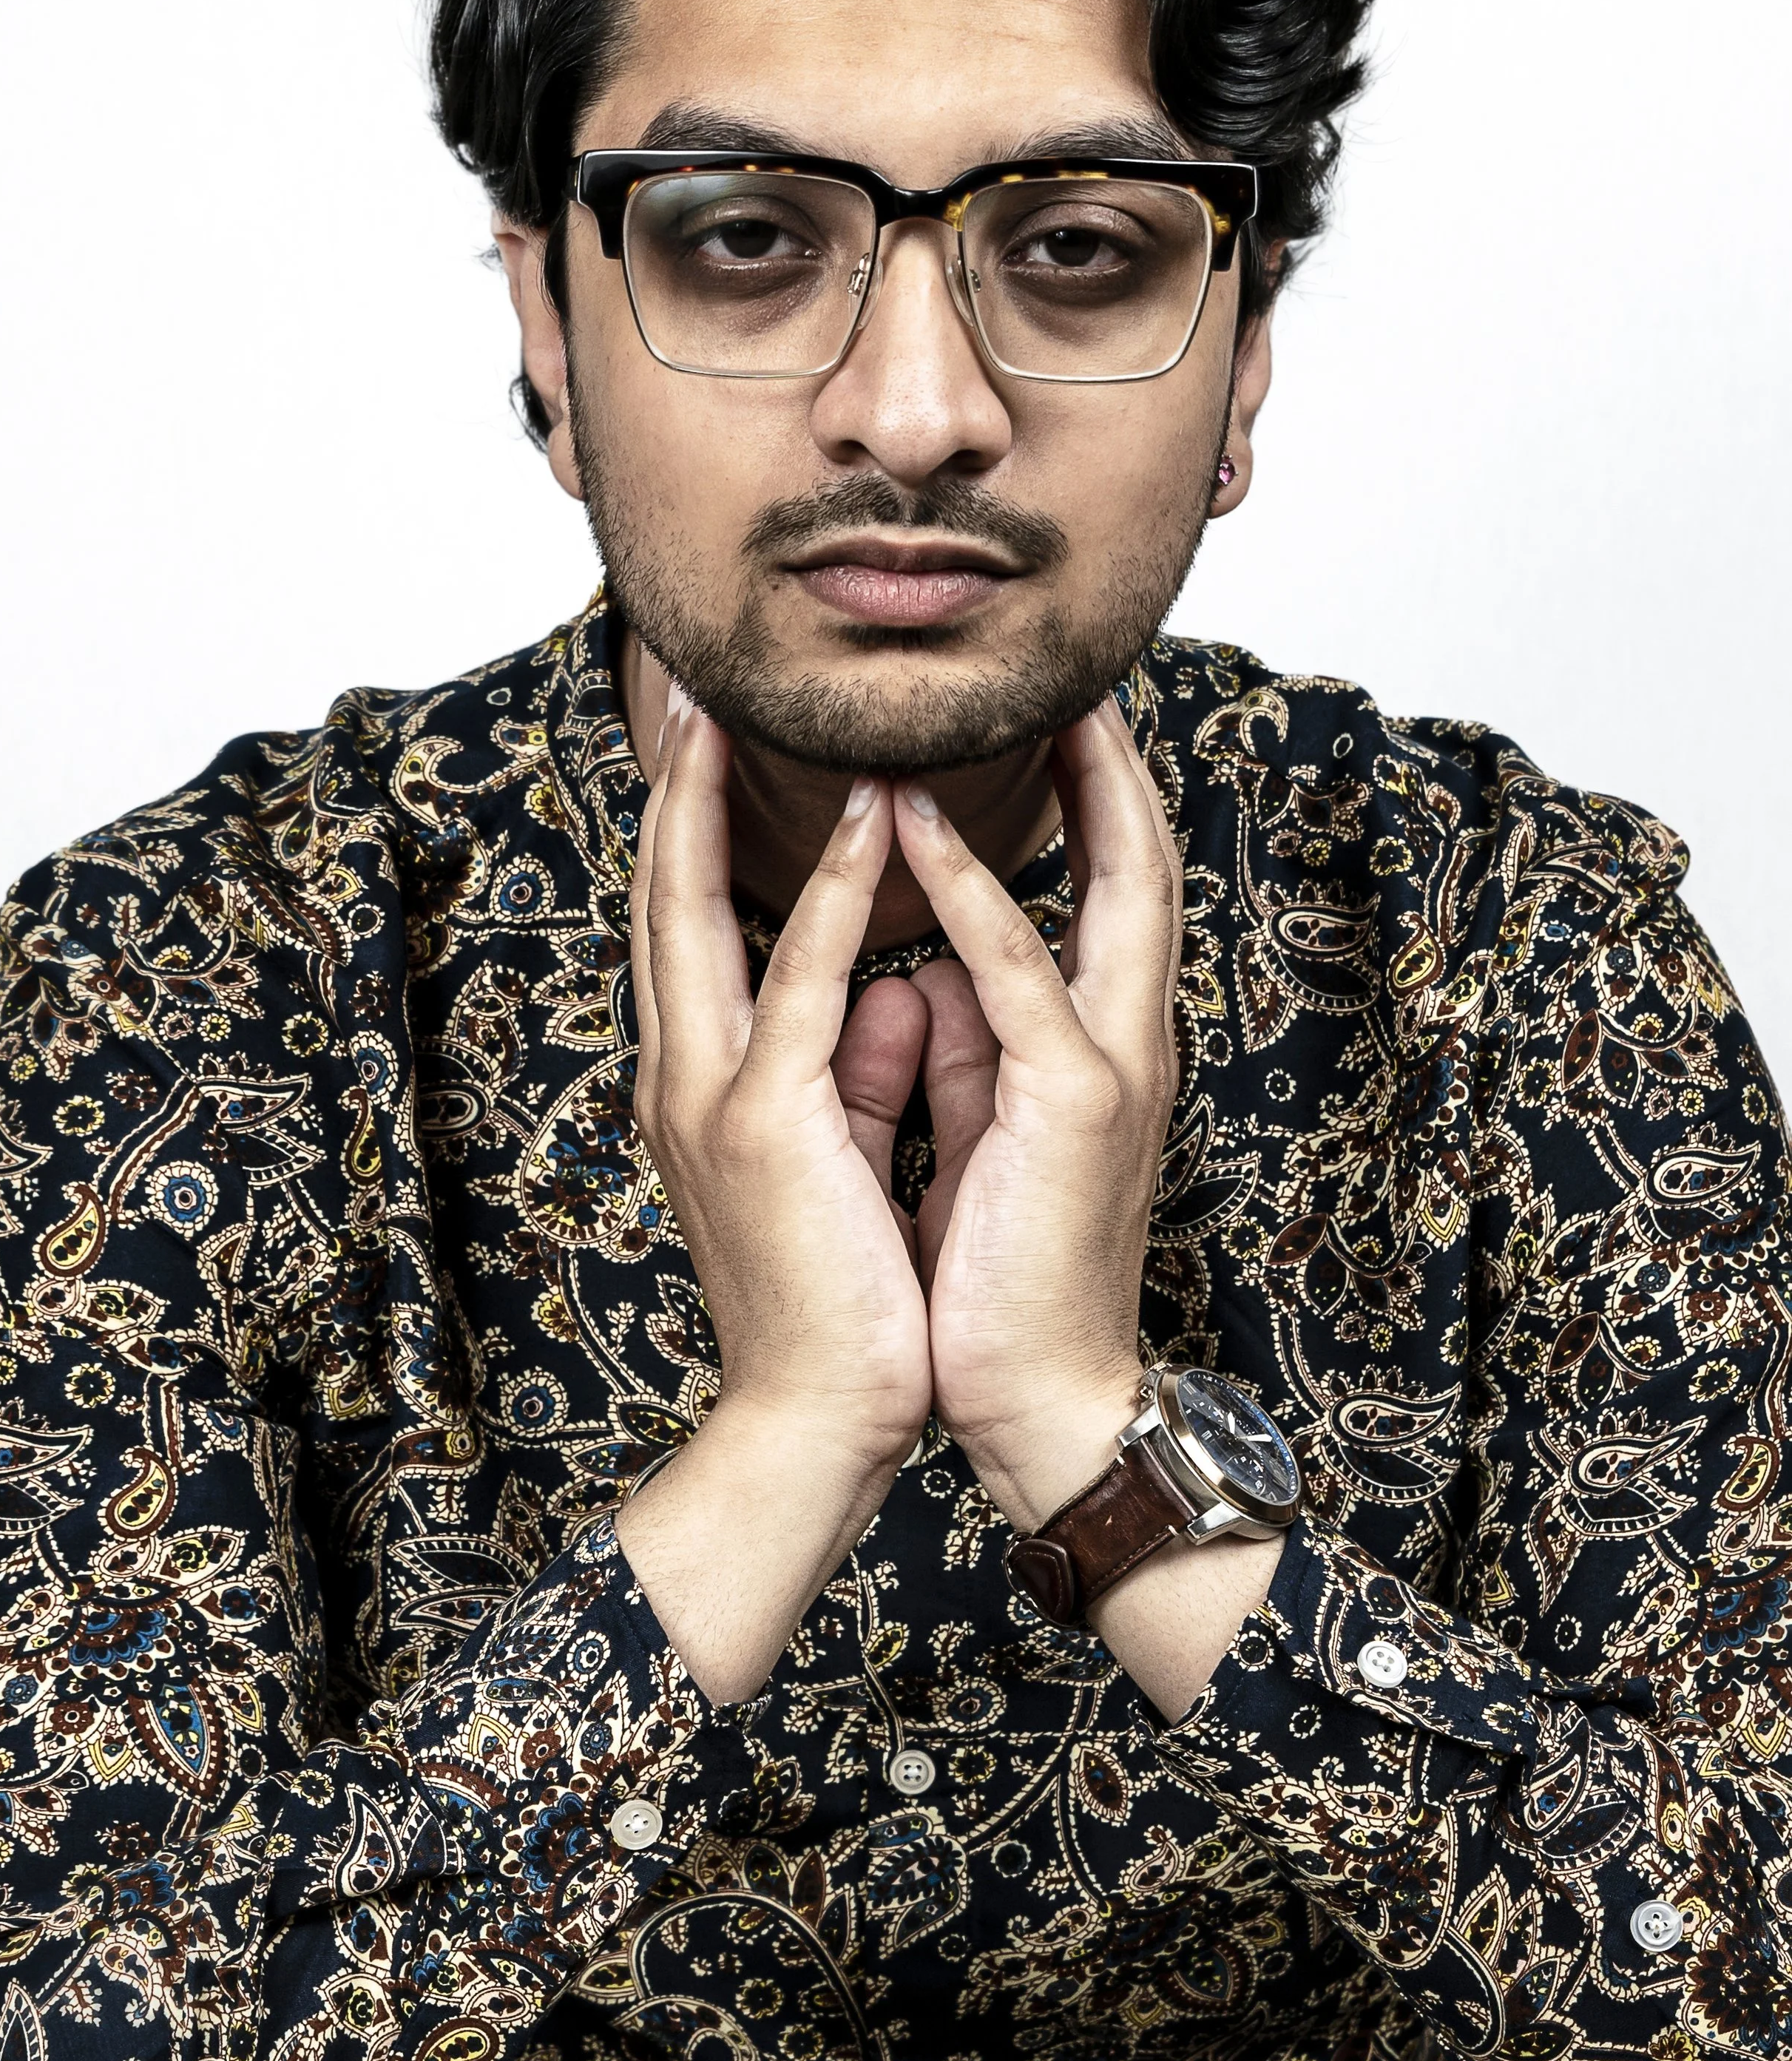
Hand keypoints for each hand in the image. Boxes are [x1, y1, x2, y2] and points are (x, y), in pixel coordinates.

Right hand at [614, 699, 931, 1700]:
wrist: (818, 1419)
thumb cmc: (845, 1293)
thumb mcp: (843, 1152)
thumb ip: (859, 1063)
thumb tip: (896, 990)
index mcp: (705, 1080)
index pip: (685, 926)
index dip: (688, 829)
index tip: (705, 741)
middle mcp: (685, 1072)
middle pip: (657, 898)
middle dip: (668, 789)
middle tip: (684, 686)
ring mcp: (710, 1096)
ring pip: (689, 917)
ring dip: (709, 805)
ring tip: (728, 709)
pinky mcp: (763, 1125)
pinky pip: (797, 983)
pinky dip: (821, 895)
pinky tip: (858, 822)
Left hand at [893, 696, 1183, 1533]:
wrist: (1035, 1400)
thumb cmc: (999, 1273)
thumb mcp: (984, 1128)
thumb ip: (968, 1041)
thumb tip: (926, 973)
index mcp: (1099, 1043)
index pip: (1114, 885)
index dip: (1095, 791)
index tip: (1053, 709)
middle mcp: (1125, 1037)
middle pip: (1147, 856)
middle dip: (1112, 753)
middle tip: (1069, 660)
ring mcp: (1113, 1066)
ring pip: (1115, 886)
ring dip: (1069, 781)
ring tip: (1021, 691)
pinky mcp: (1075, 1106)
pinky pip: (1017, 974)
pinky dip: (972, 890)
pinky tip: (913, 821)